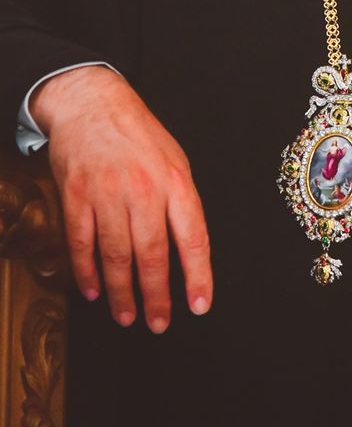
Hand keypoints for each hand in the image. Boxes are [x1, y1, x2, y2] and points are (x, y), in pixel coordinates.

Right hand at [30, 66, 211, 333]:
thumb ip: (181, 202)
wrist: (93, 104)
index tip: (200, 305)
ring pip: (116, 256)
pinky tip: (93, 291)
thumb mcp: (175, 160)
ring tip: (127, 316)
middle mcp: (143, 189)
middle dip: (156, 296)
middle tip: (158, 323)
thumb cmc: (139, 136)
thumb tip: (190, 249)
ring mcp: (107, 194)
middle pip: (152, 254)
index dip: (198, 275)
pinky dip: (86, 273)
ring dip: (121, 293)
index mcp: (175, 181)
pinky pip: (82, 244)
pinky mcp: (76, 197)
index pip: (193, 236)